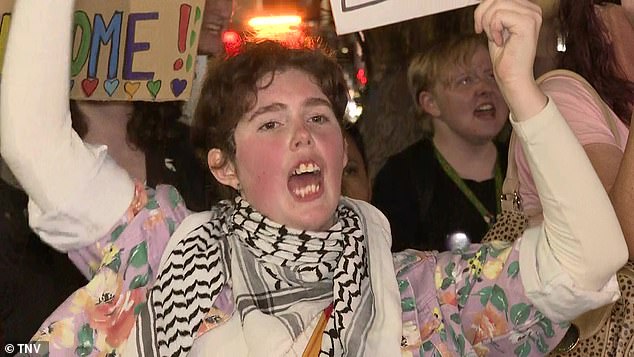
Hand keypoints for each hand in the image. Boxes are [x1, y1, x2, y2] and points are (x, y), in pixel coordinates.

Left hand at [474, 0, 546, 120]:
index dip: (483, 8)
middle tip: (482, 31)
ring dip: (488, 23)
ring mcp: (532, 15)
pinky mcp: (528, 23)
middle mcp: (533, 9)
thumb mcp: (495, 27)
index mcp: (527, 9)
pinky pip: (499, 15)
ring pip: (497, 4)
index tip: (481, 26)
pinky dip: (493, 29)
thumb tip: (483, 1)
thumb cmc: (504, 56)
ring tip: (494, 37)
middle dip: (482, 13)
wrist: (512, 77)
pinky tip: (500, 41)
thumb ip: (492, 11)